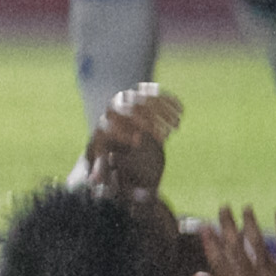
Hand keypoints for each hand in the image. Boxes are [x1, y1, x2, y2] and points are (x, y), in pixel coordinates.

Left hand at [86, 82, 181, 196]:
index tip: (137, 143)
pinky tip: (182, 112)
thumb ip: (99, 170)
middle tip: (164, 137)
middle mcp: (113, 106)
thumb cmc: (109, 148)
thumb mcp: (102, 159)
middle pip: (127, 109)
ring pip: (144, 99)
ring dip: (162, 111)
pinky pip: (155, 92)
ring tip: (177, 126)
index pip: (109, 125)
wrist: (115, 124)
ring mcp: (128, 97)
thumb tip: (93, 183)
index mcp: (103, 122)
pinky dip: (168, 100)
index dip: (122, 132)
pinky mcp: (141, 92)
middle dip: (145, 122)